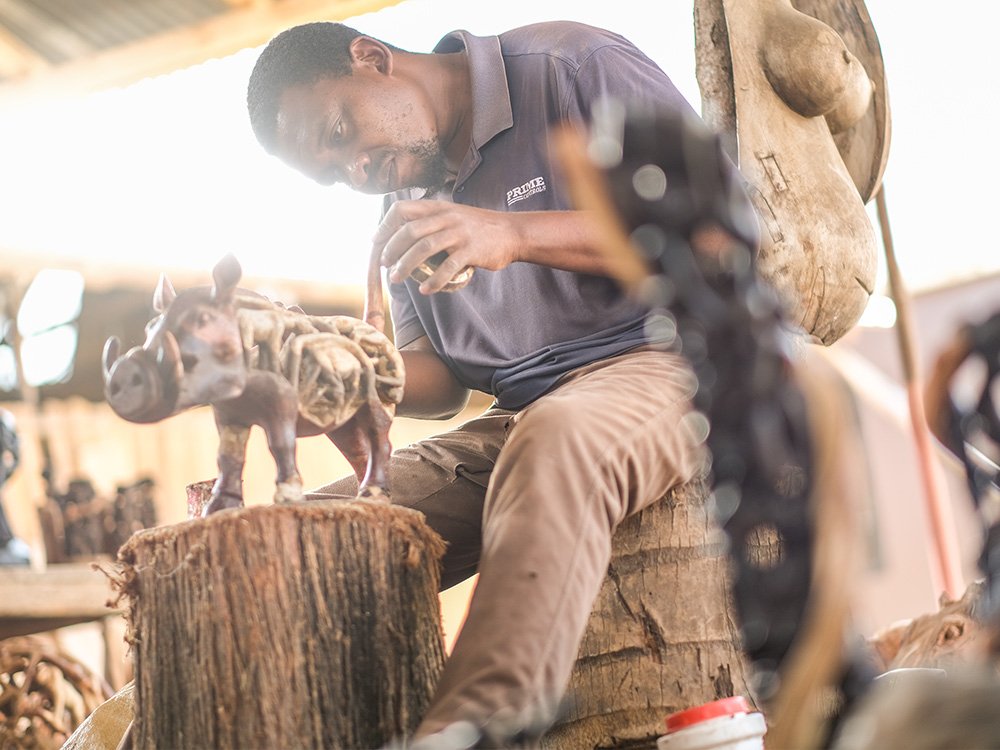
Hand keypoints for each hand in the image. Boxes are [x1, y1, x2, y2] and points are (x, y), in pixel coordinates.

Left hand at [374, 200, 521, 292]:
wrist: (513, 232)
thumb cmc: (479, 228)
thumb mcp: (454, 215)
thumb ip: (432, 221)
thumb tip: (405, 235)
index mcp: (438, 207)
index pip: (402, 209)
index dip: (385, 225)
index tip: (377, 242)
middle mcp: (446, 217)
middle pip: (409, 230)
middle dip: (392, 249)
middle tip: (384, 265)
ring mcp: (459, 233)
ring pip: (423, 248)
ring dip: (406, 266)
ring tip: (396, 280)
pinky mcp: (471, 251)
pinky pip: (447, 267)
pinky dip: (433, 281)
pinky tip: (425, 290)